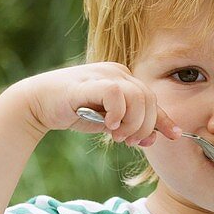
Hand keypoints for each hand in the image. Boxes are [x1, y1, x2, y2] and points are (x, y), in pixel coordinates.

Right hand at [16, 63, 181, 147]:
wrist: (38, 103)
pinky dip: (118, 113)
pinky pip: (117, 93)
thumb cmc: (74, 112)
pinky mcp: (90, 81)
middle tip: (129, 141)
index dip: (164, 120)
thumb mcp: (108, 122)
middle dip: (145, 126)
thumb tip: (152, 140)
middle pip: (150, 100)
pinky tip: (108, 125)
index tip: (175, 136)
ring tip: (117, 136)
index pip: (153, 99)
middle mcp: (118, 72)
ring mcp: (104, 74)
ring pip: (138, 97)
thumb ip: (129, 127)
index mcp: (125, 79)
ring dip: (132, 123)